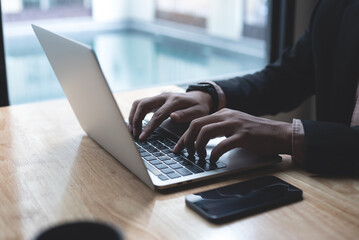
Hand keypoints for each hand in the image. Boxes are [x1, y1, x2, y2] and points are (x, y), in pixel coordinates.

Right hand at [129, 91, 212, 139]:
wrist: (200, 97)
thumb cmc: (200, 107)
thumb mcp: (199, 112)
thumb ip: (186, 115)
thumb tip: (173, 117)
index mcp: (174, 101)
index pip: (157, 115)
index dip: (148, 127)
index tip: (142, 137)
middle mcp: (164, 96)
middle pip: (143, 105)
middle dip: (135, 120)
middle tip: (134, 134)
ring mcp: (159, 96)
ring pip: (139, 103)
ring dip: (133, 116)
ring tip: (132, 130)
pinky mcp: (156, 99)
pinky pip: (141, 104)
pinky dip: (135, 113)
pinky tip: (134, 124)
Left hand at [173, 108, 291, 161]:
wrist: (279, 133)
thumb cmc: (256, 133)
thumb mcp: (235, 125)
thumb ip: (220, 128)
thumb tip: (201, 141)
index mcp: (223, 114)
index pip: (196, 122)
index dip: (184, 136)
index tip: (177, 147)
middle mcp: (226, 116)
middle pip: (196, 124)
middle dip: (187, 140)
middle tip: (186, 153)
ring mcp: (234, 125)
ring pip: (205, 132)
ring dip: (198, 146)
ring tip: (199, 157)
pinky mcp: (243, 136)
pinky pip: (221, 144)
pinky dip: (213, 154)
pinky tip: (213, 160)